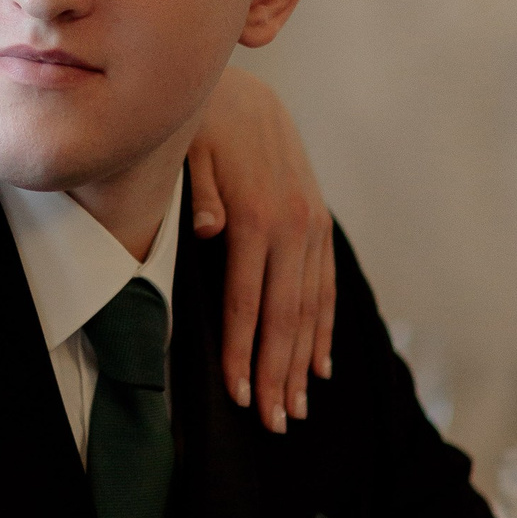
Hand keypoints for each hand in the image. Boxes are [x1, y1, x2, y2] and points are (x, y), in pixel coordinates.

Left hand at [185, 66, 335, 431]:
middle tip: (273, 423)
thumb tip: (204, 232)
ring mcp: (312, 227)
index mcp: (257, 215)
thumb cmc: (204, 127)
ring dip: (303, 362)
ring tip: (296, 408)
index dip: (243, 351)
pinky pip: (325, 285)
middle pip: (284, 316)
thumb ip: (198, 193)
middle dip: (278, 374)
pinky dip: (323, 328)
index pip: (248, 301)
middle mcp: (293, 226)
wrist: (247, 94)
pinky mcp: (319, 225)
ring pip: (311, 308)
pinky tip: (320, 365)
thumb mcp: (191, 150)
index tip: (238, 395)